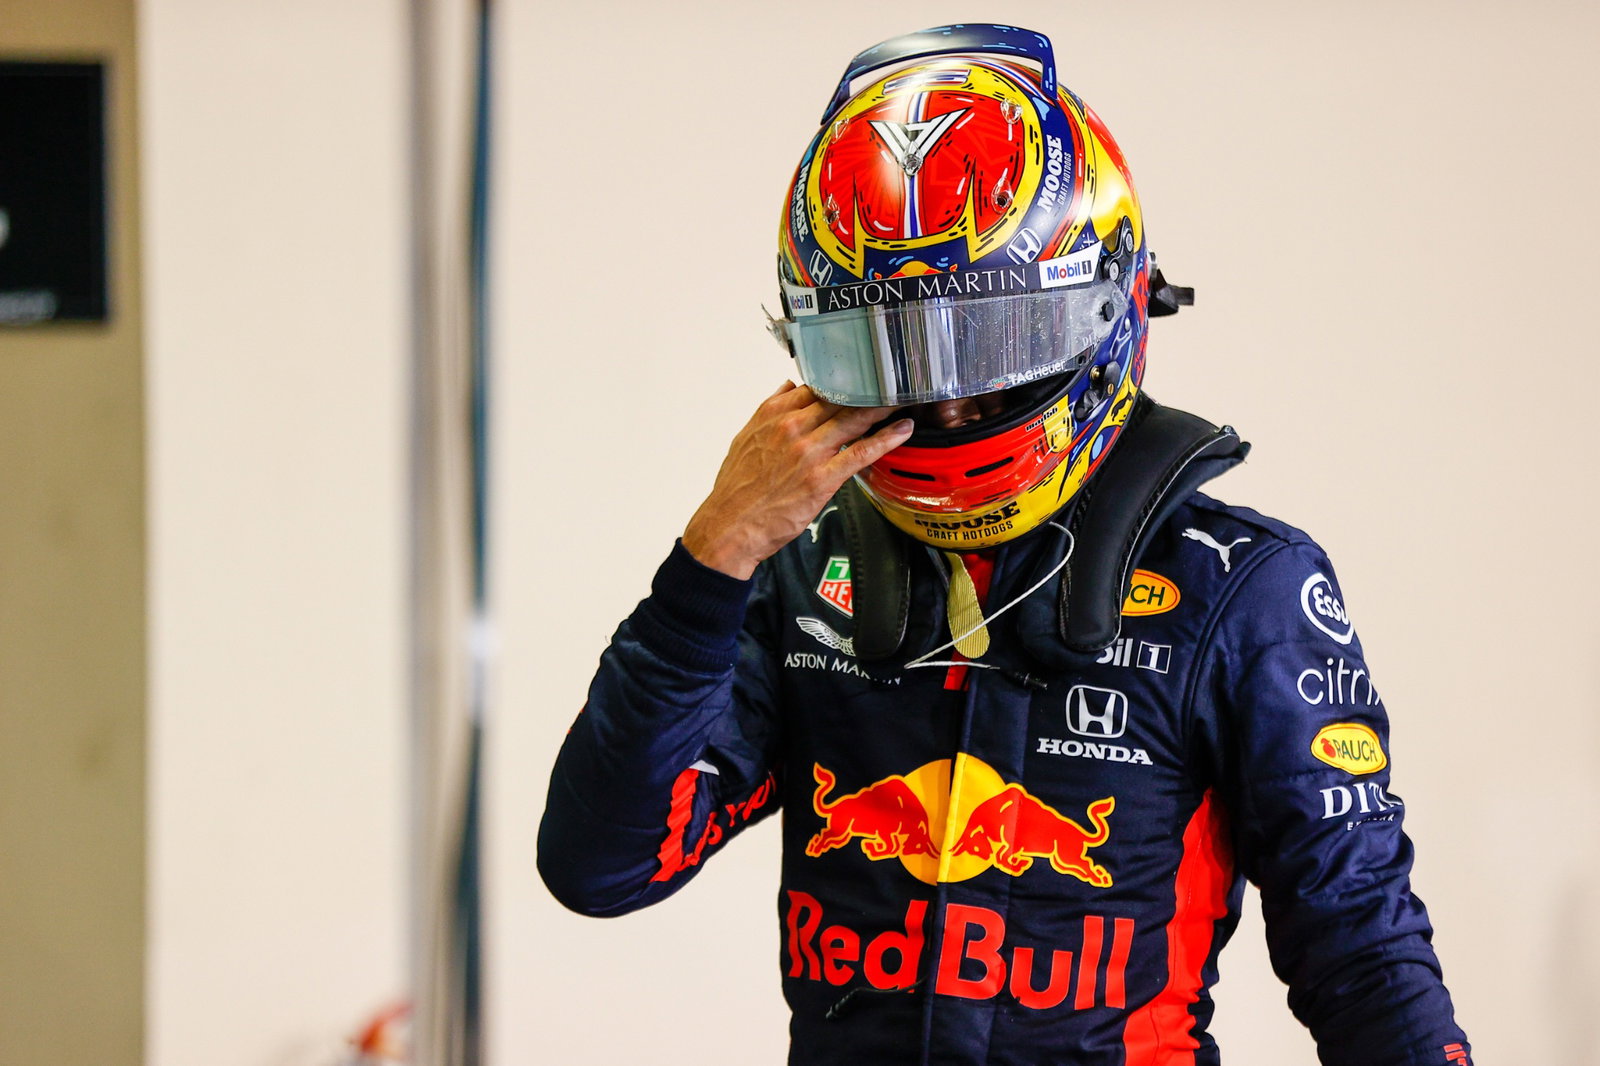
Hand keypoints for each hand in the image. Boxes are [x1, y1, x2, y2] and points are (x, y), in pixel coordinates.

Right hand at [683, 382, 913, 579]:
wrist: (729, 526)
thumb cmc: (737, 488)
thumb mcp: (745, 438)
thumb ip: (769, 409)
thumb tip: (788, 387)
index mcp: (773, 415)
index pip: (816, 387)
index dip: (842, 381)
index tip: (861, 378)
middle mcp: (792, 427)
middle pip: (839, 399)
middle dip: (868, 389)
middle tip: (893, 381)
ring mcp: (809, 452)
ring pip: (853, 420)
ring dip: (883, 407)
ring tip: (905, 398)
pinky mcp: (822, 478)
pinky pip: (861, 452)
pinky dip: (885, 439)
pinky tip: (903, 430)